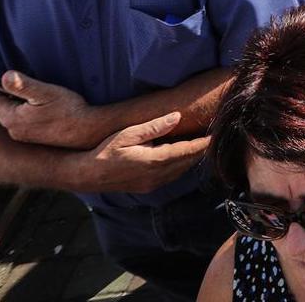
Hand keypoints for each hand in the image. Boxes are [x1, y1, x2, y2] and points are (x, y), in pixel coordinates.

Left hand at [0, 72, 99, 148]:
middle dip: (7, 97)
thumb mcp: (46, 92)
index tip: (11, 79)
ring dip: (17, 107)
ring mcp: (23, 136)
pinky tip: (42, 110)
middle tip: (25, 86)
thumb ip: (23, 84)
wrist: (85, 131)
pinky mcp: (33, 140)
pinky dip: (25, 116)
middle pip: (0, 110)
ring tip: (35, 98)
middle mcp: (13, 130)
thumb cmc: (68, 110)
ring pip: (11, 117)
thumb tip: (5, 76)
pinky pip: (21, 124)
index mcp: (12, 117)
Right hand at [75, 111, 210, 193]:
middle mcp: (156, 175)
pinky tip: (184, 155)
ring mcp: (153, 184)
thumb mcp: (129, 133)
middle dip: (201, 150)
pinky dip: (181, 165)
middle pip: (187, 162)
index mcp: (153, 160)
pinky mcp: (149, 187)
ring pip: (181, 171)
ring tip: (203, 143)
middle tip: (214, 135)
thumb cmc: (106, 150)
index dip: (203, 143)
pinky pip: (172, 176)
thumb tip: (177, 117)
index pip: (186, 151)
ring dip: (192, 158)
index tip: (216, 134)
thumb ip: (155, 127)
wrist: (88, 174)